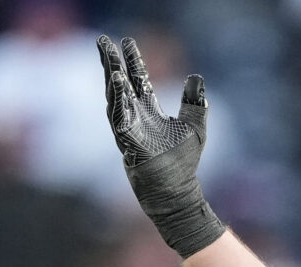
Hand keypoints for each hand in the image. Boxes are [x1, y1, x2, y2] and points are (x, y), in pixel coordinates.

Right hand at [97, 35, 224, 257]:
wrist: (178, 192)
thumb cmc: (183, 163)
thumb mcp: (195, 127)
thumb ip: (194, 102)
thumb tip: (196, 77)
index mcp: (149, 112)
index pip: (138, 81)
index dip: (133, 61)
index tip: (127, 41)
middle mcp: (135, 118)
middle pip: (120, 84)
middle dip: (111, 63)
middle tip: (104, 40)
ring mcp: (128, 130)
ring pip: (115, 98)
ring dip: (110, 76)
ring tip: (107, 56)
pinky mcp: (127, 143)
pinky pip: (119, 117)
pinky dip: (118, 99)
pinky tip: (116, 81)